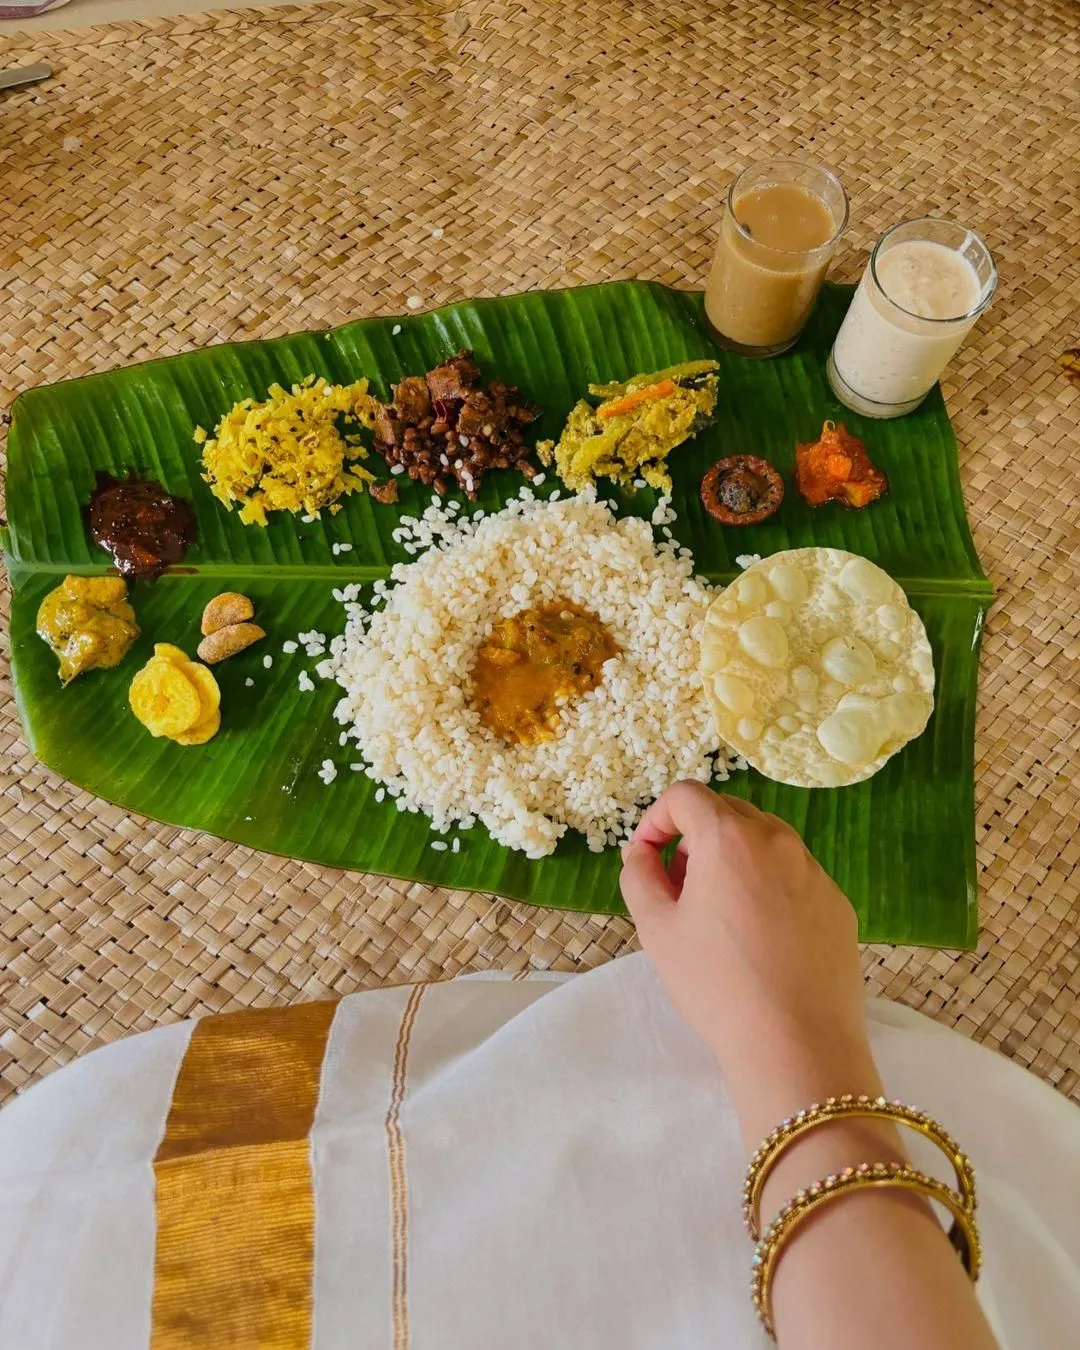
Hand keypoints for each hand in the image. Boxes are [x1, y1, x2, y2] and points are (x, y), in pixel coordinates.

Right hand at [620, 782, 880, 1142]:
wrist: (798, 1043)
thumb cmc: (716, 984)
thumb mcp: (657, 929)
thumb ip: (640, 876)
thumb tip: (642, 852)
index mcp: (729, 837)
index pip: (686, 795)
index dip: (657, 818)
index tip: (647, 856)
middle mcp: (778, 840)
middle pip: (727, 811)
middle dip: (695, 837)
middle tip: (679, 888)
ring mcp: (814, 871)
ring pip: (764, 841)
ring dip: (733, 859)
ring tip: (719, 914)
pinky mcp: (837, 903)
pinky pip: (794, 875)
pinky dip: (768, 886)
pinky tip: (761, 939)